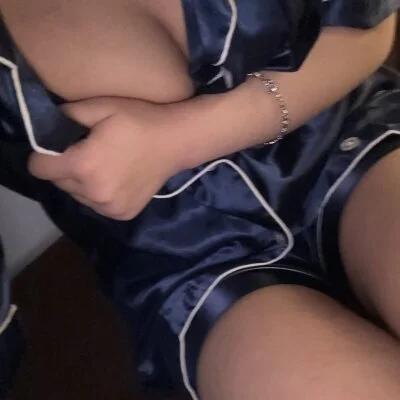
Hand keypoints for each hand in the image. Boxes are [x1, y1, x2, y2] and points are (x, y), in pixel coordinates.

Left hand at [29, 97, 184, 219]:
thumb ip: (67, 115)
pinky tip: (116, 179)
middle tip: (86, 153)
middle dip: (64, 168)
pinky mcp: (123, 214)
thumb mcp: (101, 107)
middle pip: (58, 183)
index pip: (39, 168)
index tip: (58, 147)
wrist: (176, 142)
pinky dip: (100, 194)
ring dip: (82, 183)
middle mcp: (94, 193)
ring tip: (103, 166)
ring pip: (77, 196)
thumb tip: (46, 125)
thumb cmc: (139, 120)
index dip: (43, 155)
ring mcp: (110, 207)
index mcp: (84, 166)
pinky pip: (97, 205)